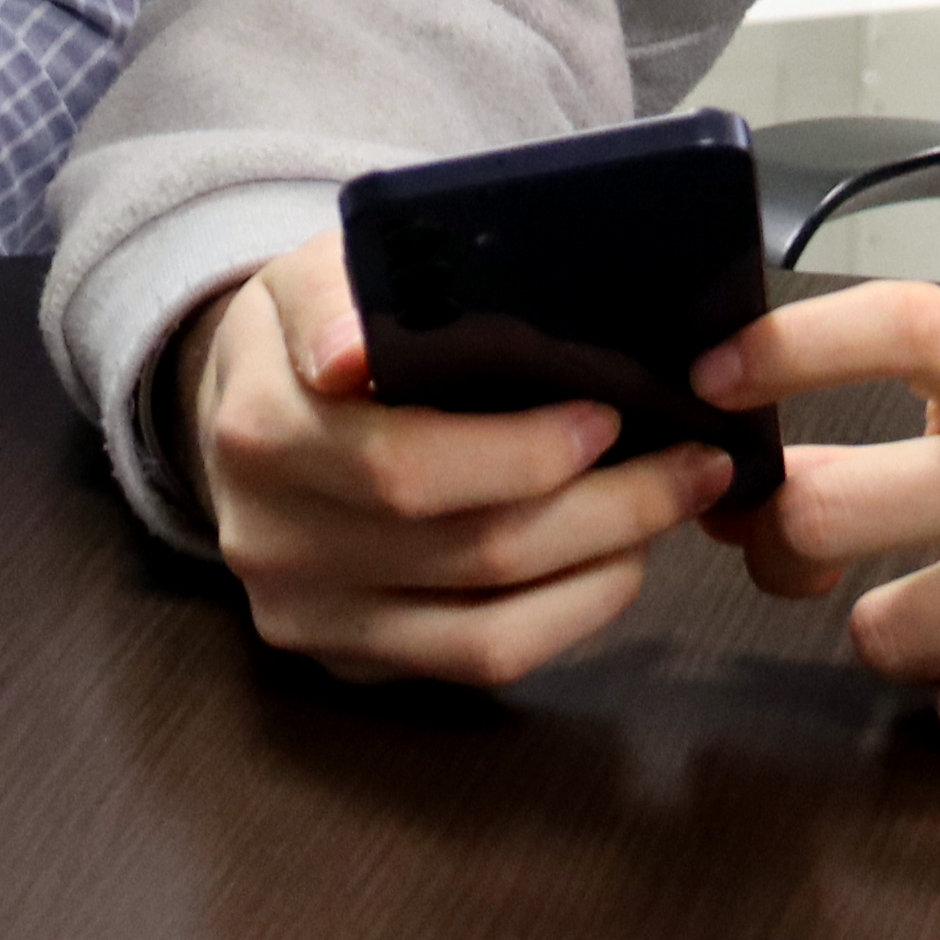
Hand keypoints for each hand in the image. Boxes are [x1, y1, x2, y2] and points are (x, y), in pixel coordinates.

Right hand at [181, 227, 745, 686]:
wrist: (244, 414)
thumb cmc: (313, 330)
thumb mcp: (312, 274)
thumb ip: (335, 296)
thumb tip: (350, 351)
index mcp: (261, 431)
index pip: (407, 467)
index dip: (523, 453)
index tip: (611, 412)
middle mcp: (272, 542)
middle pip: (470, 552)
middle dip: (606, 508)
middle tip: (695, 461)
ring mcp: (307, 618)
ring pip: (485, 630)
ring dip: (604, 567)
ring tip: (673, 507)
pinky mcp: (347, 665)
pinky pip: (477, 665)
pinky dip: (569, 616)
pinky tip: (616, 563)